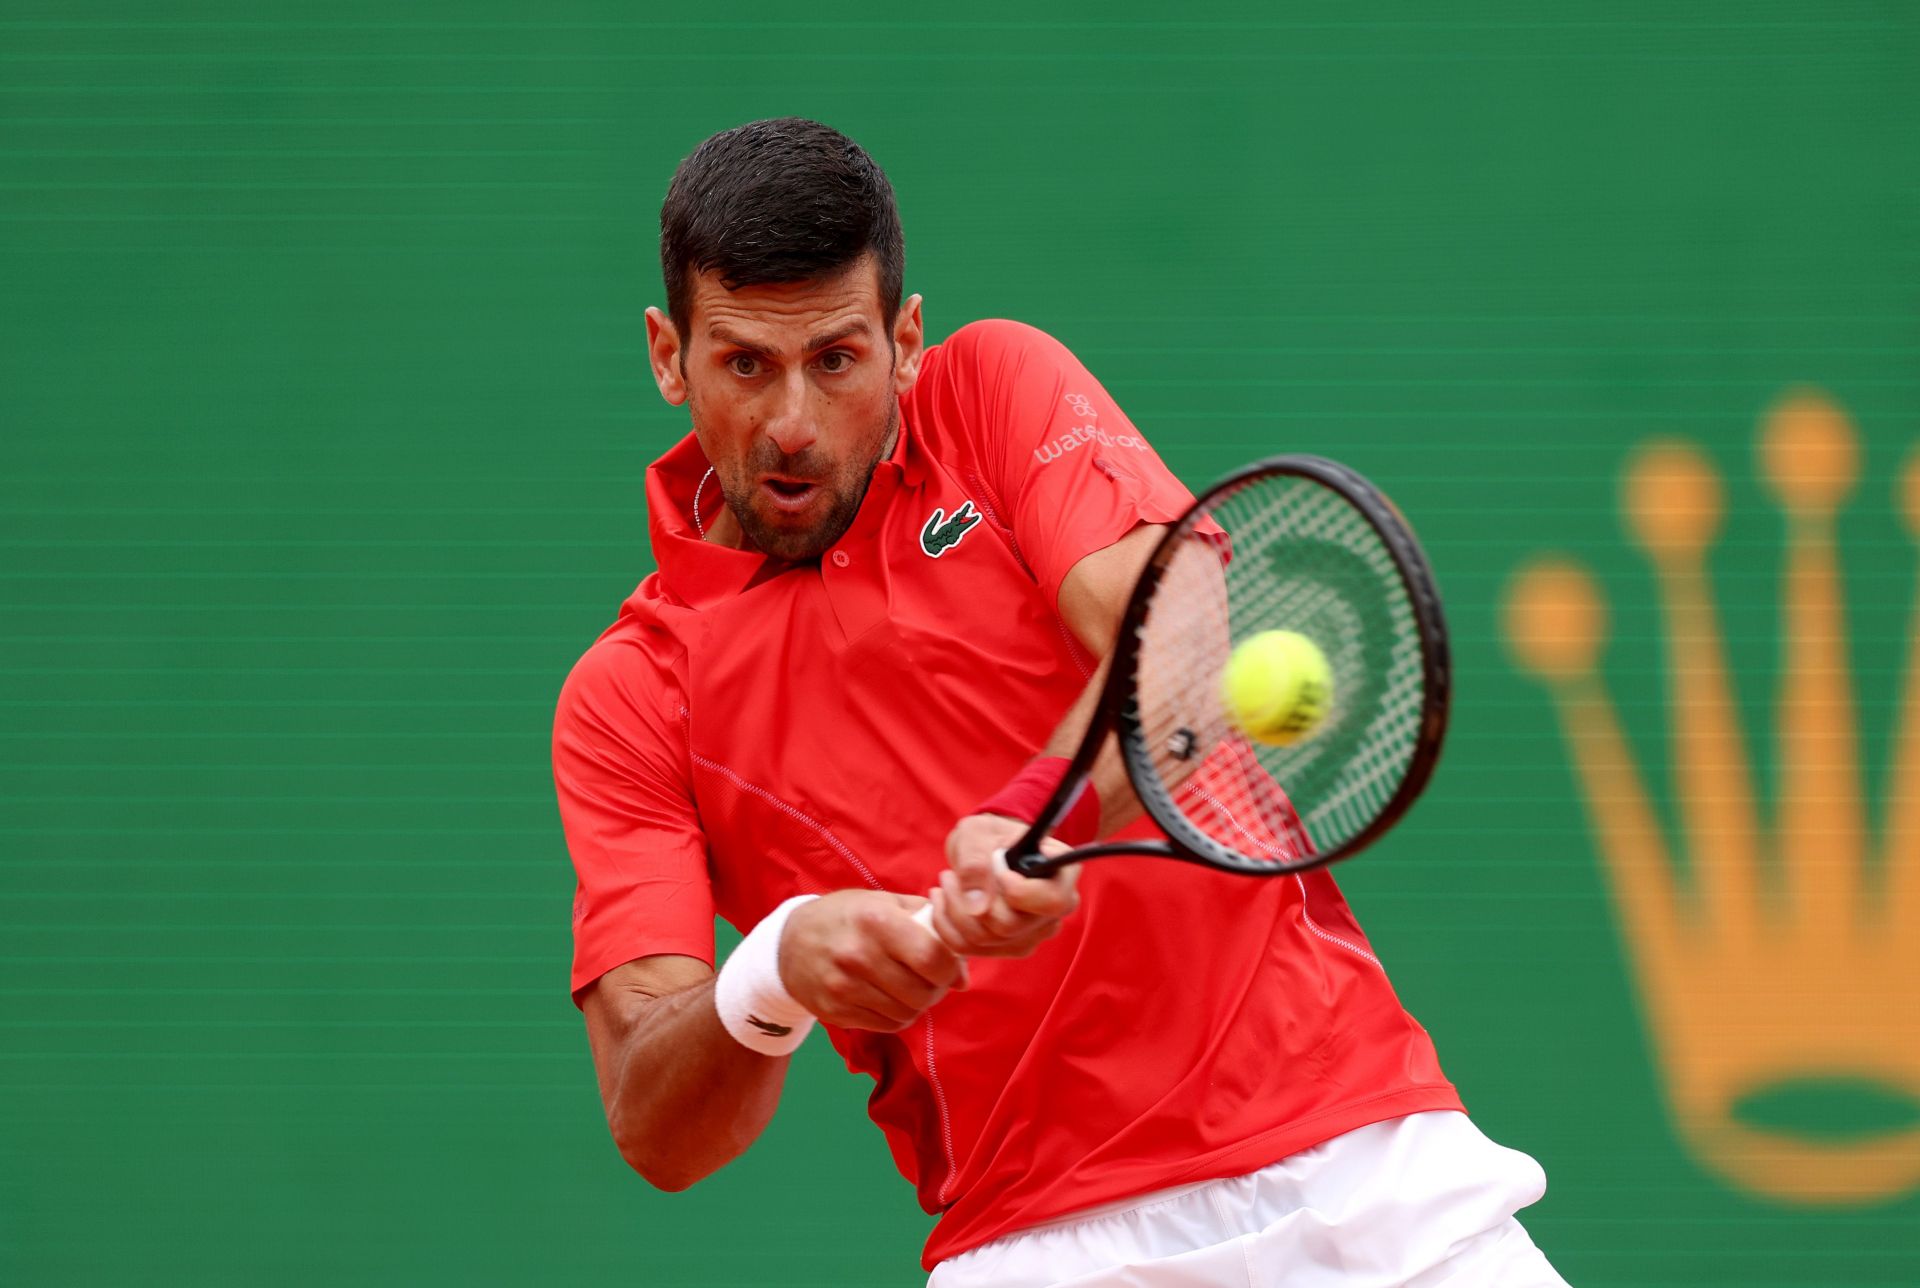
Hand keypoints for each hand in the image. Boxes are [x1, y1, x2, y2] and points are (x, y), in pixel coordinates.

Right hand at [779, 890, 967, 1031]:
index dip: (950, 968)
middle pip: (922, 991)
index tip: (950, 968)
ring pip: (907, 1013)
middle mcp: (858, 955)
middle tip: (932, 980)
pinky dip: (898, 1016)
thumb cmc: (847, 917)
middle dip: (936, 989)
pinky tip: (891, 998)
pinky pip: (887, 1025)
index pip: (931, 957)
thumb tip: (962, 972)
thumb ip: (929, 924)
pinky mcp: (836, 1012)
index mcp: (876, 920)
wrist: (788, 944)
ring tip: (910, 987)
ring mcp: (844, 987)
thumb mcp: (884, 902)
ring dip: (918, 1004)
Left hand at [927, 814, 1080, 957]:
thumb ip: (976, 862)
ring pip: (986, 940)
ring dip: (953, 911)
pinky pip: (970, 948)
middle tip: (948, 875)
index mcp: (1062, 874)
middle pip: (1010, 926)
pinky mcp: (1008, 947)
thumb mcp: (977, 833)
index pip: (1053, 901)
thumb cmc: (987, 836)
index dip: (1020, 892)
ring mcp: (1032, 933)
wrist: (983, 850)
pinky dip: (946, 926)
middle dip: (969, 901)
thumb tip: (978, 906)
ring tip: (945, 882)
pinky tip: (942, 901)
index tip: (999, 872)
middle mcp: (1053, 911)